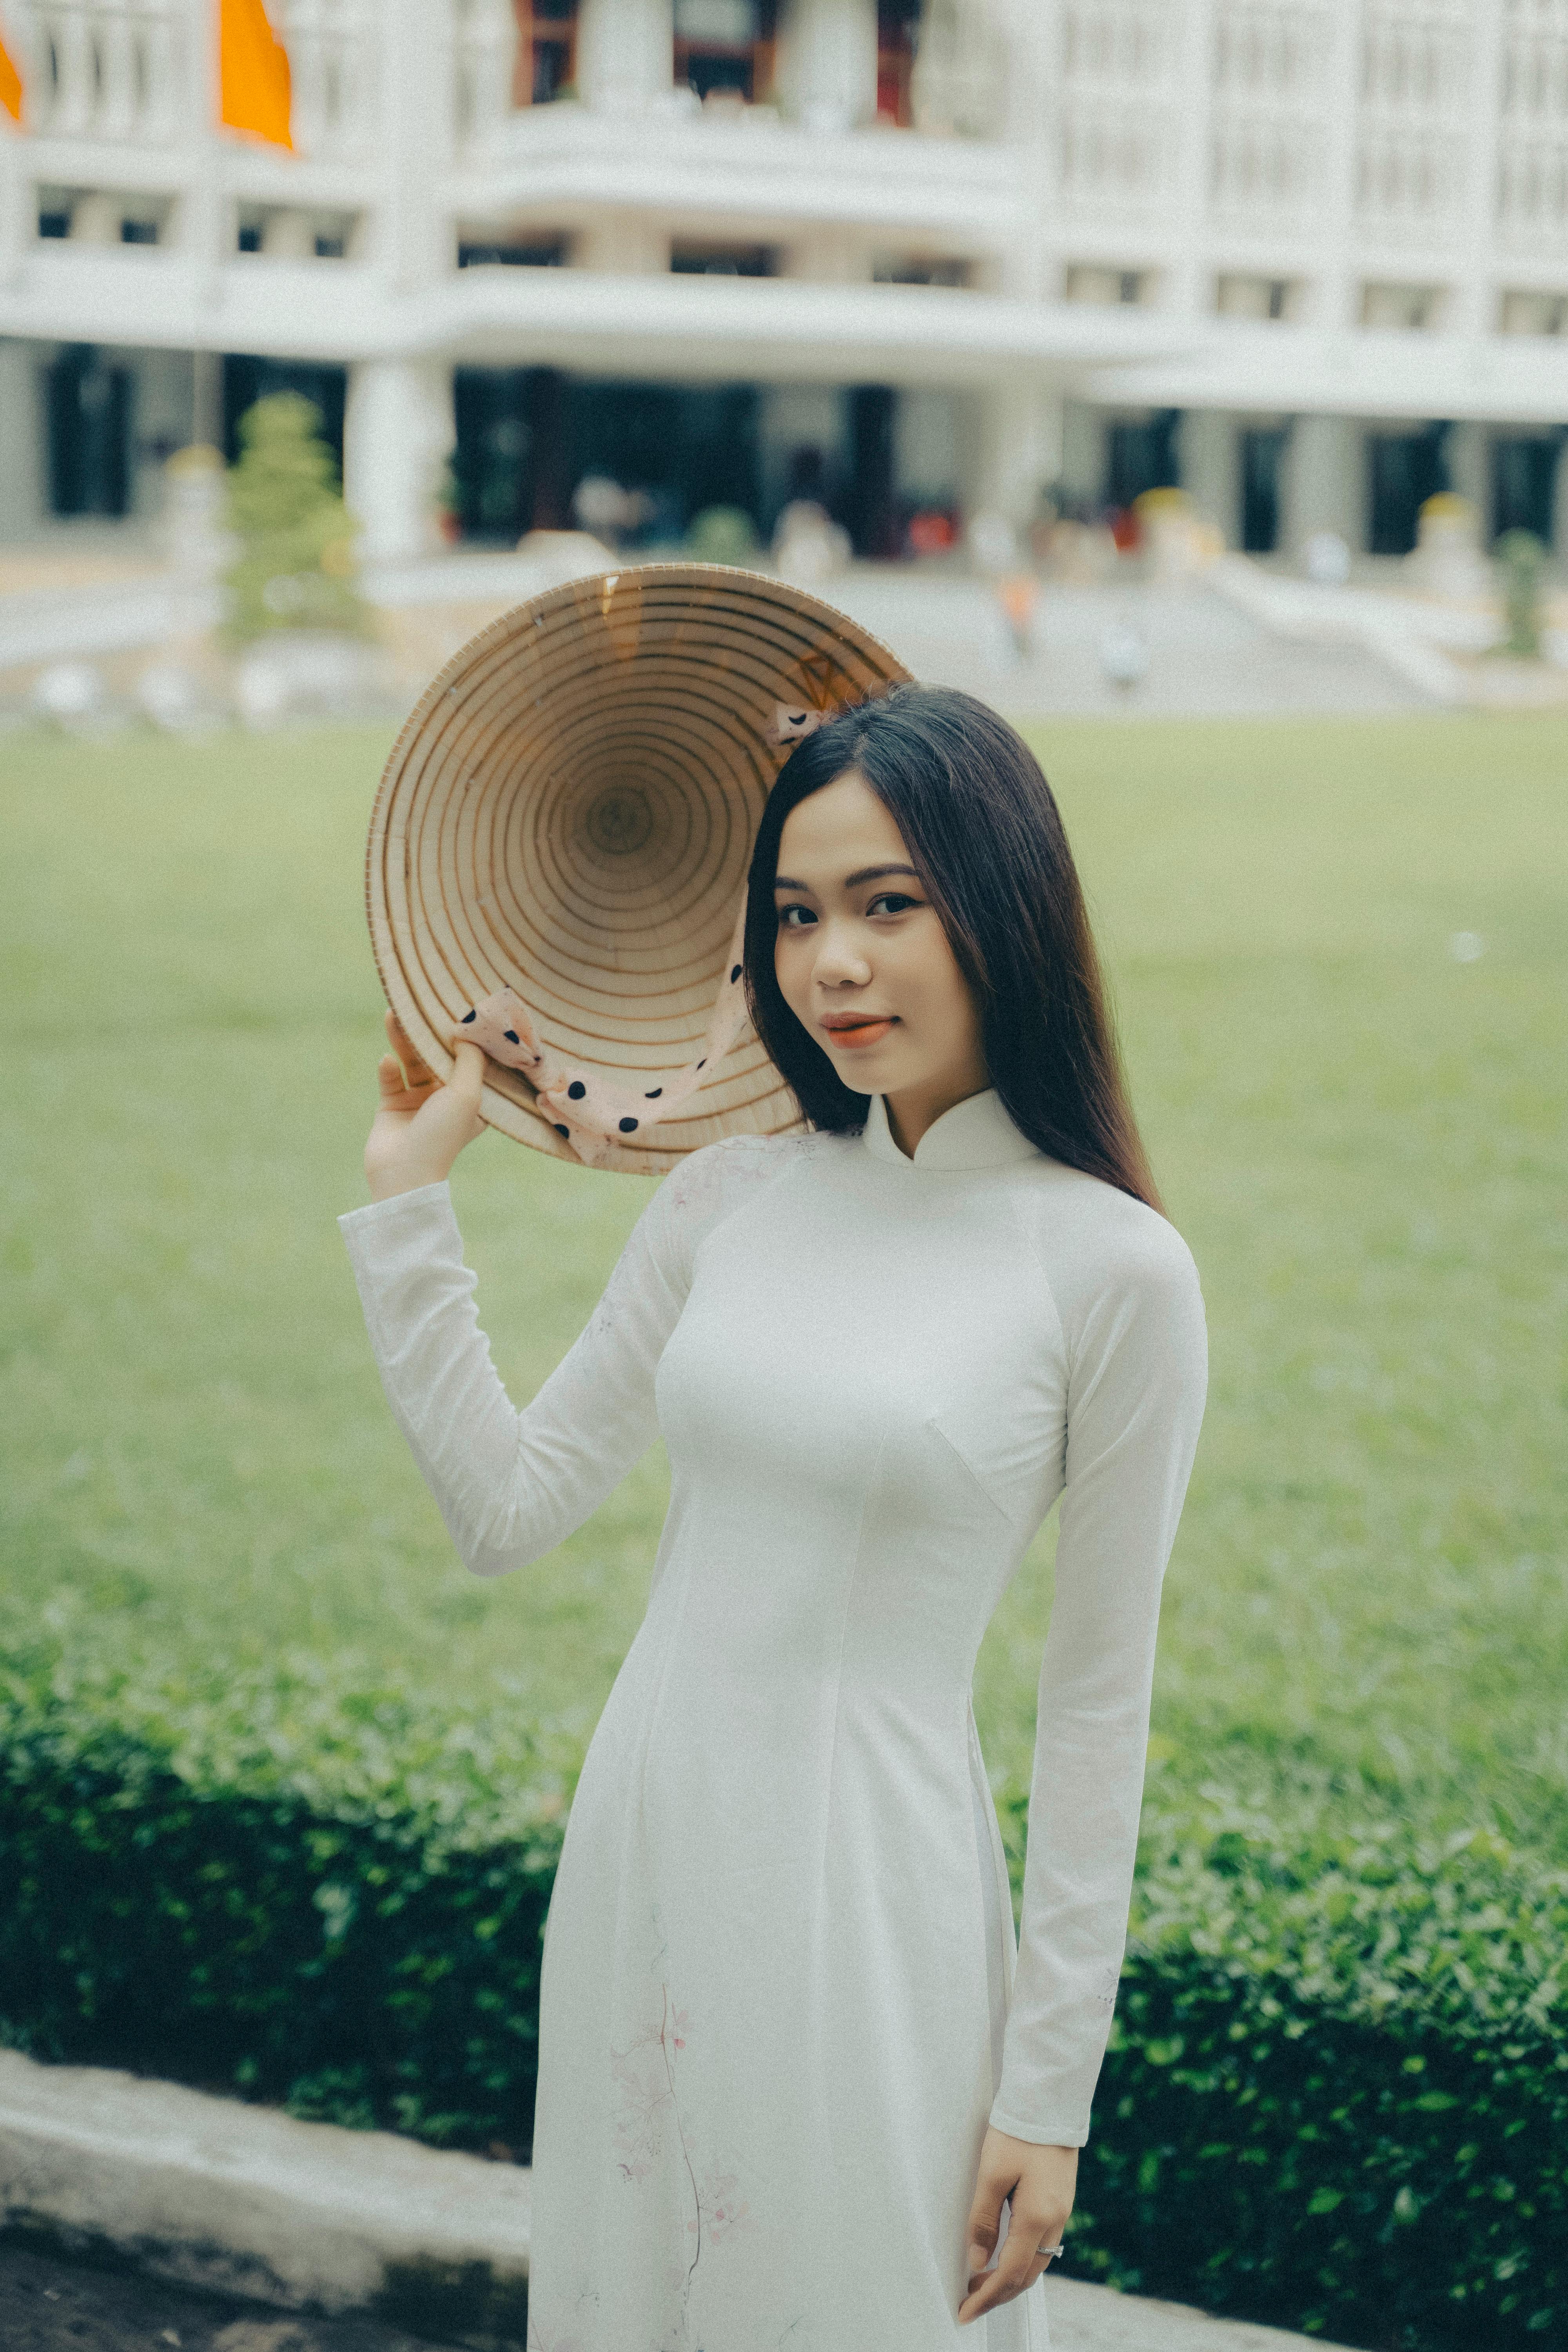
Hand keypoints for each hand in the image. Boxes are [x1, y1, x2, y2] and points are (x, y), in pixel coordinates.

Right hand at [364, 1010, 485, 1200]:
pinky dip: (388, 1068)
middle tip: (423, 1002)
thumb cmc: (442, 1136)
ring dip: (403, 1040)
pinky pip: (390, 1078)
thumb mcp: (466, 1094)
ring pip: (412, 1062)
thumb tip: (470, 1031)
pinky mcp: (392, 1105)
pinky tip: (386, 1060)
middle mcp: (448, 1098)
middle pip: (439, 1056)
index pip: (474, 1061)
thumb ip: (471, 1061)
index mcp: (473, 1099)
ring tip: (393, 1014)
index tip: (466, 1008)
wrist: (403, 1172)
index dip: (470, 1037)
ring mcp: (419, 1102)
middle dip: (430, 1032)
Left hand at [958, 2129, 1075, 2324]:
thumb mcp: (991, 2174)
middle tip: (970, 2303)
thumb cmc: (1017, 2134)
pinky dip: (1023, 2261)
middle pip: (1026, 2275)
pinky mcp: (1061, 2202)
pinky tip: (1006, 2257)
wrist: (1050, 2103)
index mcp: (1037, 2218)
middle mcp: (1055, 2222)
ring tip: (982, 2285)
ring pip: (1038, 2263)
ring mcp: (1062, 2213)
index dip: (986, 2297)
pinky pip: (1043, 2246)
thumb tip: (978, 2261)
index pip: (1009, 2273)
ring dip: (1011, 2279)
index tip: (964, 2312)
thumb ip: (983, 2220)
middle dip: (998, 2295)